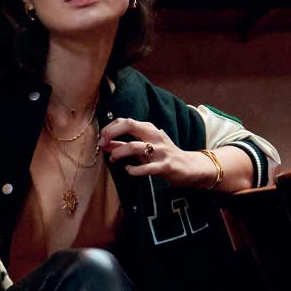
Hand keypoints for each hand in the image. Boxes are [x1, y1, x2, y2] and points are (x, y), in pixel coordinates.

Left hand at [100, 117, 218, 186]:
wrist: (189, 167)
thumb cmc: (162, 156)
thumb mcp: (143, 149)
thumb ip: (124, 146)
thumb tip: (105, 145)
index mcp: (149, 129)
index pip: (126, 121)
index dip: (110, 128)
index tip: (101, 138)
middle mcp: (155, 136)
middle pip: (130, 125)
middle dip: (112, 132)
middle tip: (102, 143)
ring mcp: (161, 151)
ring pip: (135, 146)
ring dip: (119, 152)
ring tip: (113, 159)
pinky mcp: (165, 166)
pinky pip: (146, 168)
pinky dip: (134, 170)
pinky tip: (128, 170)